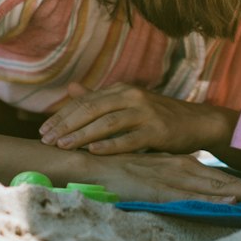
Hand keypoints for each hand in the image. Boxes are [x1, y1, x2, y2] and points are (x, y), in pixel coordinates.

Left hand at [38, 82, 227, 154]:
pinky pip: (130, 139)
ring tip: (63, 145)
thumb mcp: (129, 103)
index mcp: (122, 90)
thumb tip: (72, 88)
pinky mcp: (157, 131)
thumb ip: (100, 98)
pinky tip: (94, 151)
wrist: (198, 122)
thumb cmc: (159, 116)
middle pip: (92, 109)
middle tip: (47, 140)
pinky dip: (111, 145)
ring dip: (82, 135)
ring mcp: (145, 113)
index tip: (43, 130)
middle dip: (66, 125)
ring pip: (107, 123)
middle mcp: (131, 97)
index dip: (62, 115)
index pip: (85, 101)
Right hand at [81, 151, 240, 204]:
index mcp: (182, 165)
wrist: (93, 160)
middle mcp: (184, 170)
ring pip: (215, 189)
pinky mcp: (161, 190)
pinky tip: (231, 202)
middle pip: (225, 182)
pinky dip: (212, 200)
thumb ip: (168, 173)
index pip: (219, 177)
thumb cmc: (121, 165)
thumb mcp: (151, 168)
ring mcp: (174, 179)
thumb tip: (185, 176)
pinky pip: (191, 197)